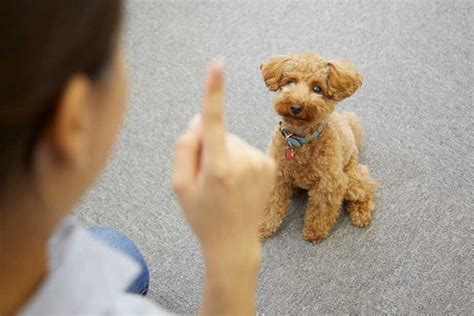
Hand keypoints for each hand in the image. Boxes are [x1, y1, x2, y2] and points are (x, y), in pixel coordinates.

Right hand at [171, 62, 275, 314]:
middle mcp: (244, 162)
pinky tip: (239, 184)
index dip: (213, 92)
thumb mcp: (179, 186)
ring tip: (225, 186)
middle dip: (210, 149)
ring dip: (225, 156)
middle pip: (219, 135)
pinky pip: (246, 151)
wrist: (234, 243)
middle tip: (209, 181)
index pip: (214, 122)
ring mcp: (260, 163)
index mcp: (218, 168)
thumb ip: (184, 147)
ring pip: (234, 142)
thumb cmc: (202, 215)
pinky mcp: (270, 164)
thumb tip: (199, 118)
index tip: (218, 65)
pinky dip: (240, 161)